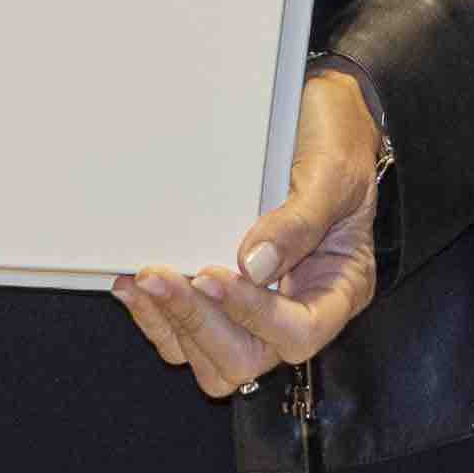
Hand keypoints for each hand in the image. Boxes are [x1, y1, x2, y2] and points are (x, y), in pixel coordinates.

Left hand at [119, 68, 382, 398]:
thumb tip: (254, 266)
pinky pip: (187, 333)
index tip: (212, 274)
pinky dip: (157, 315)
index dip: (253, 314)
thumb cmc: (339, 142)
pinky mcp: (224, 299)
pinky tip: (135, 283)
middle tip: (160, 277)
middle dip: (198, 323)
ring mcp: (259, 308)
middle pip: (246, 358)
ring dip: (172, 323)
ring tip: (143, 279)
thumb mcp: (333, 173)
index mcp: (338, 289)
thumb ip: (298, 222)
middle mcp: (299, 309)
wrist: (321, 114)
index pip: (298, 333)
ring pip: (210, 357)